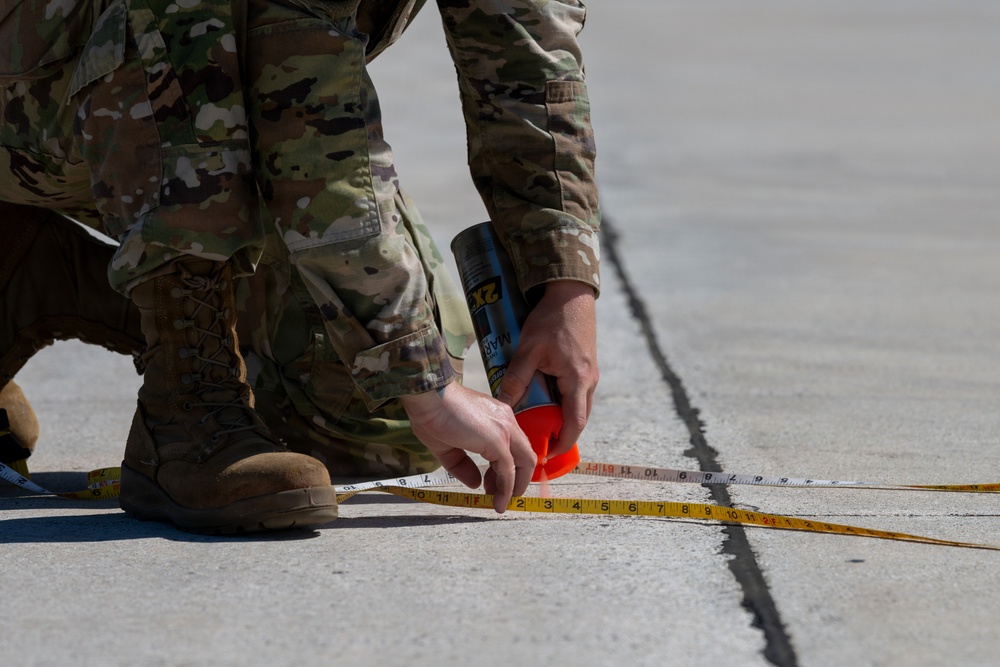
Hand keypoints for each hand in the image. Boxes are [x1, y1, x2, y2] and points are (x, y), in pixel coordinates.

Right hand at [400, 383, 536, 512]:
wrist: (429, 397)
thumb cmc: (432, 414)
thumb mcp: (447, 446)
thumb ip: (462, 465)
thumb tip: (475, 483)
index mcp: (497, 418)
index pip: (513, 446)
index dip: (507, 467)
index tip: (492, 481)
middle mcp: (507, 421)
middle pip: (525, 455)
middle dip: (516, 479)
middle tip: (498, 494)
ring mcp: (505, 430)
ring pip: (524, 463)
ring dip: (516, 486)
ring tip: (501, 501)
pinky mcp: (499, 440)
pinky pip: (509, 471)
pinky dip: (506, 489)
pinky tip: (498, 502)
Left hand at [497, 280, 598, 456]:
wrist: (571, 294)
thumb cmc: (551, 319)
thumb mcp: (529, 350)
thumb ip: (516, 378)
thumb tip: (504, 405)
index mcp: (577, 380)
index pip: (574, 424)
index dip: (562, 444)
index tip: (546, 456)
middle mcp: (590, 381)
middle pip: (578, 419)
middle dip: (560, 435)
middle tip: (539, 444)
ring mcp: (590, 374)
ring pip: (579, 407)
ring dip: (562, 419)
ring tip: (539, 425)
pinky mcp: (586, 366)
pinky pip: (577, 394)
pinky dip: (564, 404)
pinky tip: (545, 401)